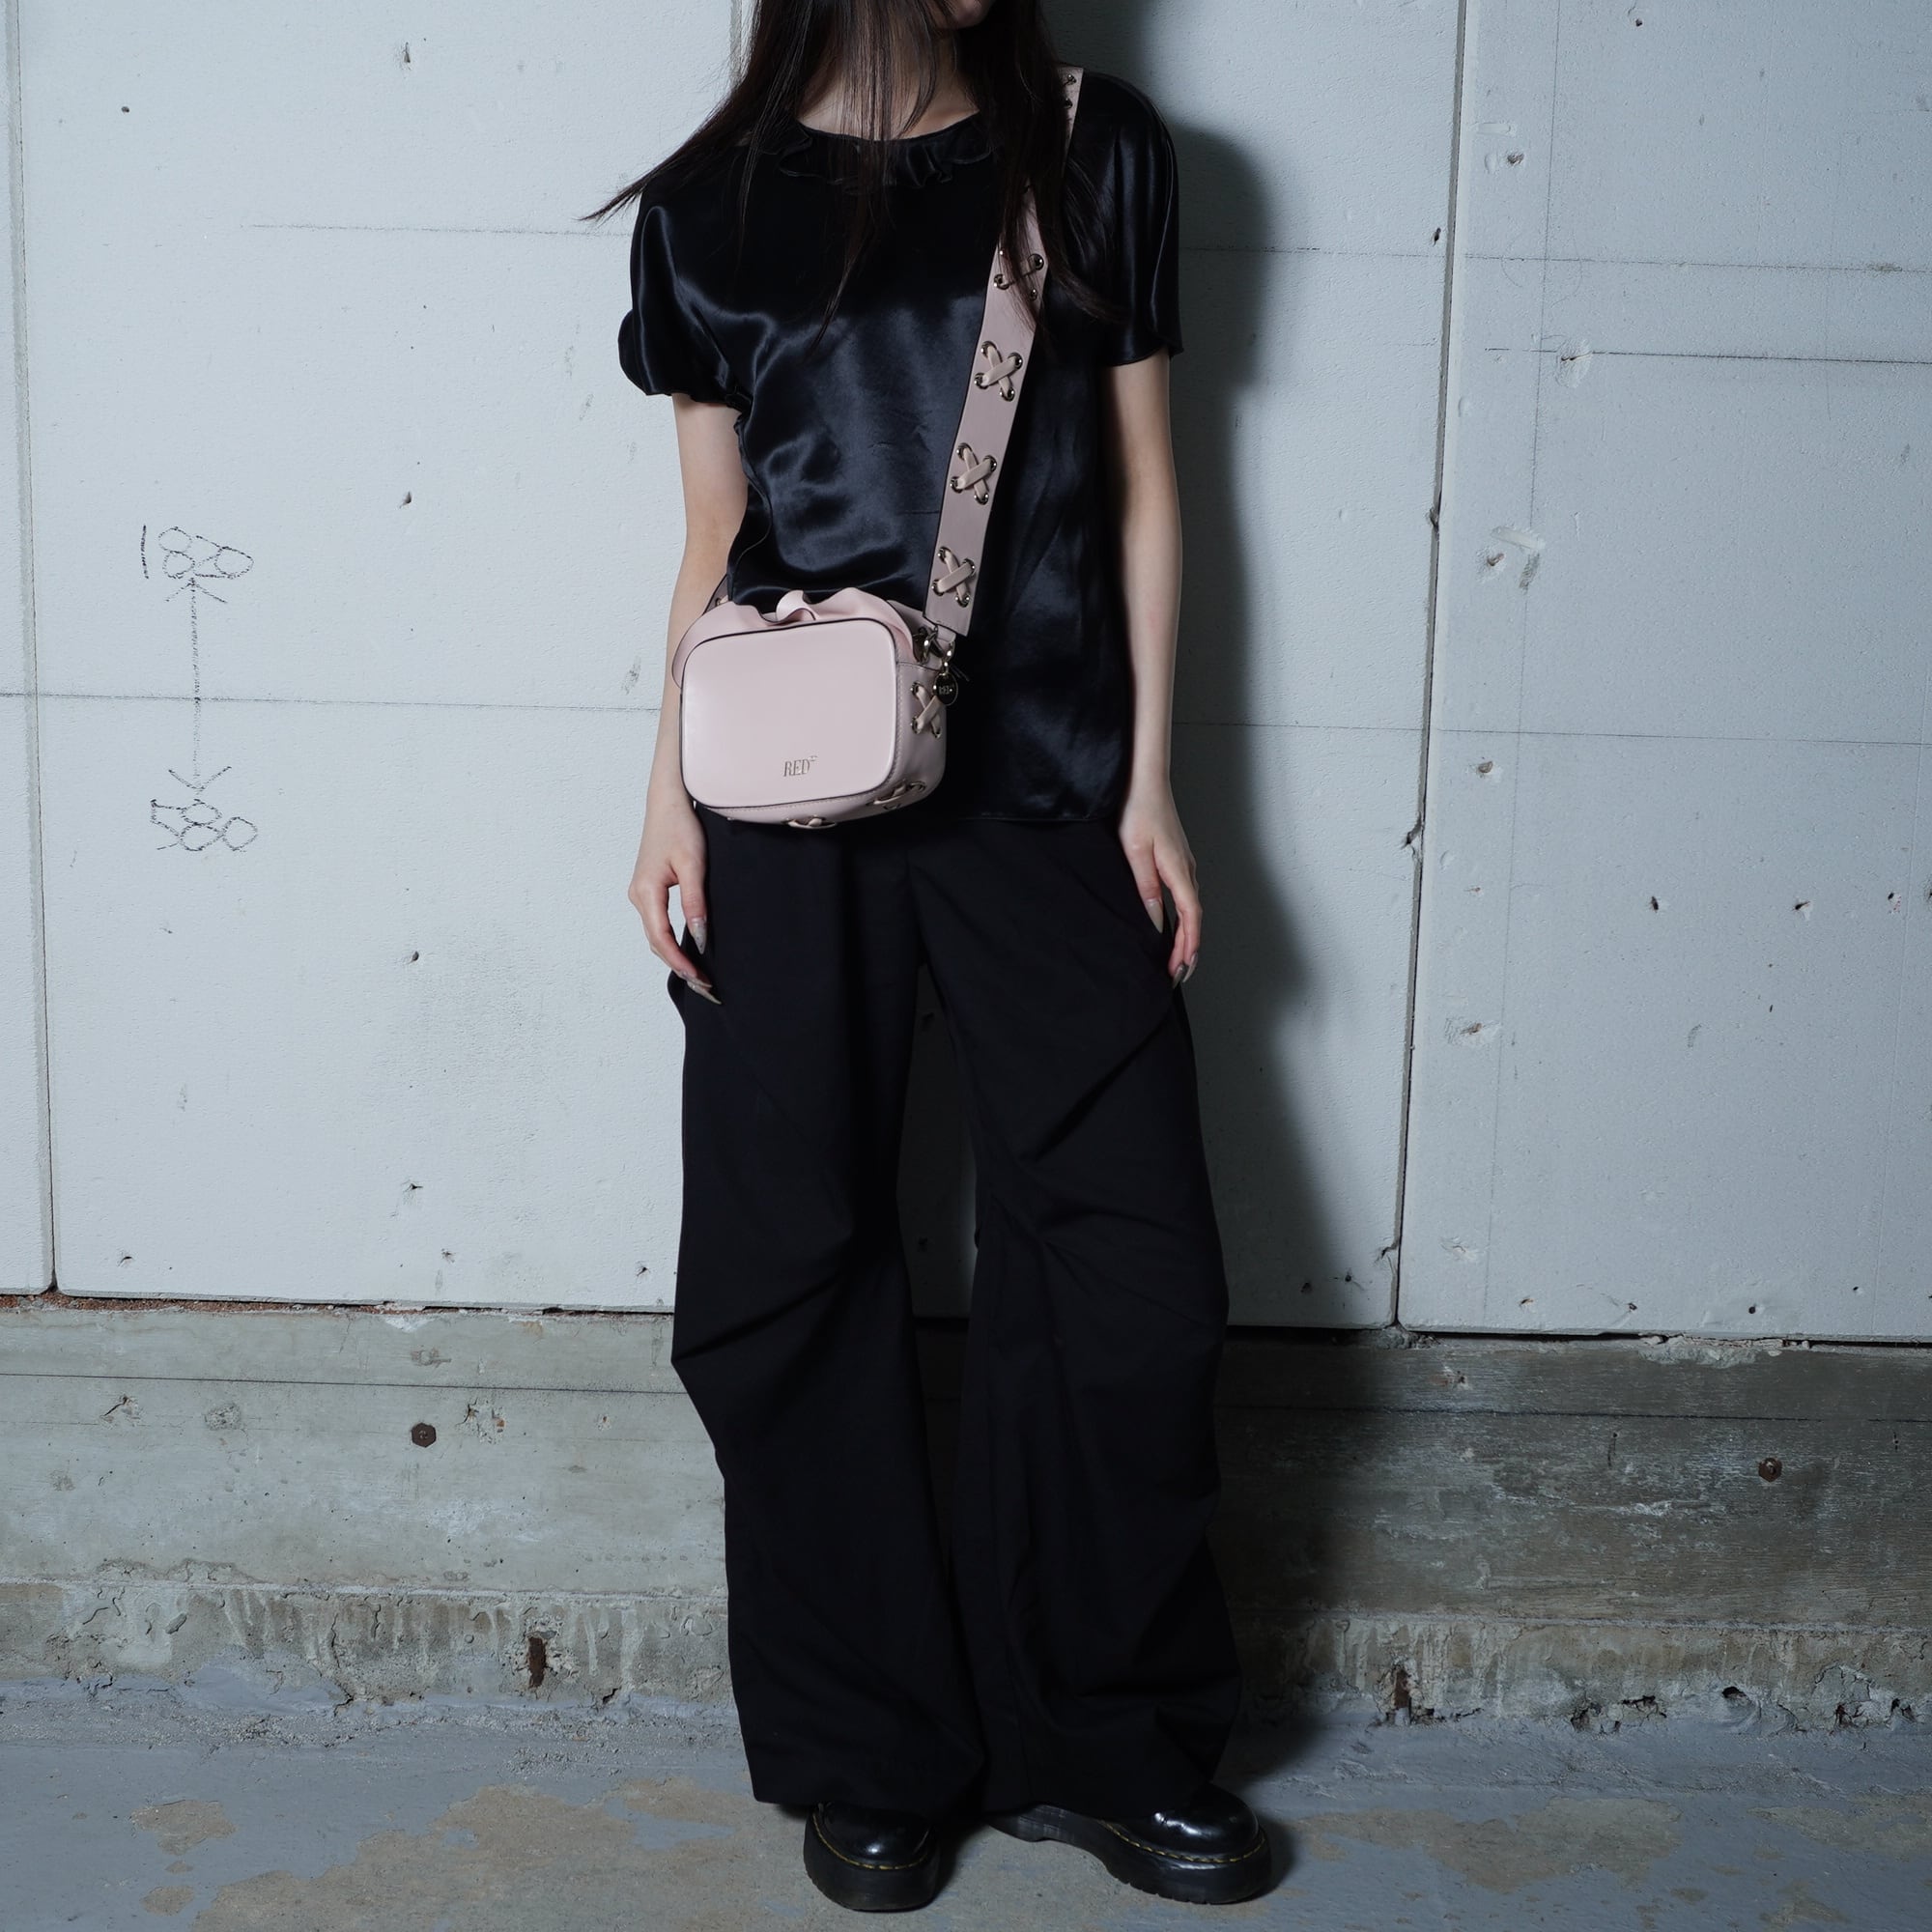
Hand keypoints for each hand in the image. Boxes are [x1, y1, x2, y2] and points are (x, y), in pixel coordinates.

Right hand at [628, 787, 720, 1002]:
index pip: (661, 938)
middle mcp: (637, 896)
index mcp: (646, 892)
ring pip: (655, 936)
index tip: (700, 978)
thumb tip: (699, 939)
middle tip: (706, 987)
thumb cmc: (681, 827)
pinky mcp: (648, 891)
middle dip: (679, 966)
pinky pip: (657, 925)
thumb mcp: (693, 865)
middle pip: (656, 943)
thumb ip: (695, 903)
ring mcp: (640, 894)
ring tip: (700, 976)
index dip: (680, 962)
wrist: (668, 802)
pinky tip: (687, 952)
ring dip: (675, 957)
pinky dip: (670, 943)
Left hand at [1117, 778, 1199, 984]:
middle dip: (1187, 950)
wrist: (1145, 780)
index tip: (1180, 969)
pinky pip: (1185, 898)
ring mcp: (1184, 865)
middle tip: (1175, 976)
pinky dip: (1182, 920)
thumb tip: (1156, 923)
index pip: (1191, 918)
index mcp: (1179, 870)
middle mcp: (1187, 870)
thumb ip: (1146, 888)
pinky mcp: (1176, 861)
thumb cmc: (1138, 810)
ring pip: (1191, 910)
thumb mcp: (1135, 852)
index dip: (1187, 947)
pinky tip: (1173, 929)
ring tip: (1175, 961)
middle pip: (1194, 919)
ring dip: (1185, 937)